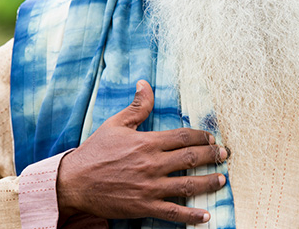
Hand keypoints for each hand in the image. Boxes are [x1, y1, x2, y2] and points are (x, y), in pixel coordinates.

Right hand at [56, 80, 227, 224]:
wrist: (74, 182)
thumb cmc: (95, 151)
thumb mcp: (115, 124)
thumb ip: (136, 106)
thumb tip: (145, 83)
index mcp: (147, 142)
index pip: (183, 137)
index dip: (201, 137)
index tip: (211, 138)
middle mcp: (152, 164)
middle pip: (191, 158)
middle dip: (212, 156)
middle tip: (224, 155)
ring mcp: (149, 187)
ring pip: (187, 185)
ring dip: (208, 182)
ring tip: (222, 180)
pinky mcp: (144, 207)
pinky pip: (173, 212)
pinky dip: (191, 215)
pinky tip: (205, 216)